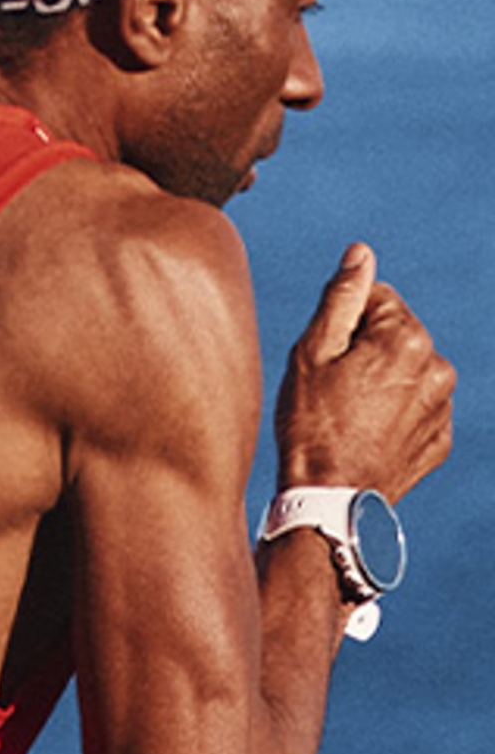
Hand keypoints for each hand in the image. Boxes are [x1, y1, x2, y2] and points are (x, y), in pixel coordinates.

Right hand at [275, 243, 455, 500]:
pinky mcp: (440, 439)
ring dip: (383, 386)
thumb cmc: (310, 427)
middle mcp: (437, 365)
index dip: (342, 327)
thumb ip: (340, 299)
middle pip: (395, 338)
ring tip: (348, 420)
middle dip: (366, 355)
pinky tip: (365, 438)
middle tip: (332, 394)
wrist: (329, 500)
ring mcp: (443, 406)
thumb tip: (361, 253)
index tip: (325, 362)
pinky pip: (417, 413)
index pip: (376, 301)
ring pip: (408, 375)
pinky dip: (394, 419)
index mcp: (406, 337)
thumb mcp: (311, 356)